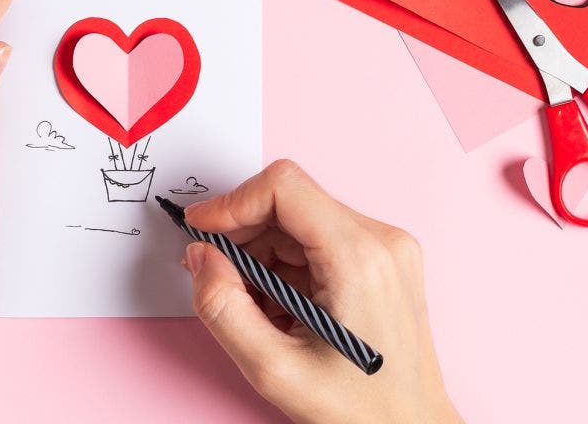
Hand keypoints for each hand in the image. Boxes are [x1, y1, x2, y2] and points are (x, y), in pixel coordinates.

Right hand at [182, 160, 462, 423]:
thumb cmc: (360, 410)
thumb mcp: (274, 369)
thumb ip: (223, 308)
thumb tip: (200, 258)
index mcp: (360, 258)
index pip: (284, 187)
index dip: (232, 203)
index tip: (200, 229)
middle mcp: (381, 241)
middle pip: (289, 203)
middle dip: (243, 236)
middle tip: (216, 278)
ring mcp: (387, 248)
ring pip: (300, 221)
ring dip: (262, 254)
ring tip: (255, 308)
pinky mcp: (382, 260)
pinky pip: (318, 240)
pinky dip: (285, 265)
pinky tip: (279, 308)